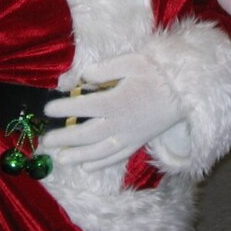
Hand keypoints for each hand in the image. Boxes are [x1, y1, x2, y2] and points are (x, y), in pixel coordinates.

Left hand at [40, 52, 183, 171]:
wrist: (185, 92)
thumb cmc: (156, 73)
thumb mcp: (130, 62)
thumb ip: (104, 70)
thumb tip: (82, 77)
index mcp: (114, 101)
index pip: (81, 107)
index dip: (63, 108)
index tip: (47, 109)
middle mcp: (118, 123)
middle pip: (85, 134)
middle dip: (64, 138)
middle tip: (45, 141)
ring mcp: (128, 136)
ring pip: (98, 151)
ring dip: (77, 156)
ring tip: (60, 159)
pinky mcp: (138, 143)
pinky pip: (116, 157)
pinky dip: (101, 164)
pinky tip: (87, 167)